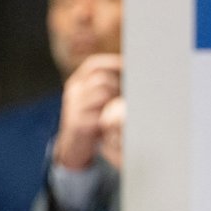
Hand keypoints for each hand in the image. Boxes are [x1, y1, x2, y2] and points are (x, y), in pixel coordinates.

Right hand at [52, 53, 121, 170]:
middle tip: (128, 97)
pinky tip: (115, 122)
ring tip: (120, 111)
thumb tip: (137, 73)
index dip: (113, 63)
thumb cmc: (92, 120)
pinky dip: (111, 117)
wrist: (73, 147)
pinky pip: (101, 114)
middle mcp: (73, 92)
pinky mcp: (78, 123)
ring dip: (115, 101)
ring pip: (102, 93)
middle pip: (101, 79)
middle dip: (118, 86)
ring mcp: (74, 108)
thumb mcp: (96, 100)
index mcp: (77, 83)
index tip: (130, 66)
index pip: (93, 65)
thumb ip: (110, 86)